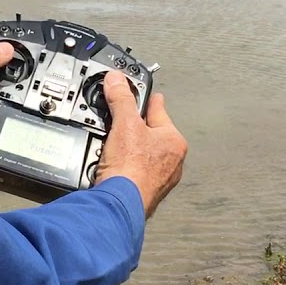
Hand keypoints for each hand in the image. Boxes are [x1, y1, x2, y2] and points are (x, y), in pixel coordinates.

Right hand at [93, 71, 186, 218]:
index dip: (149, 100)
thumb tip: (117, 80)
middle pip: (150, 134)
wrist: (120, 204)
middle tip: (121, 121)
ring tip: (112, 147)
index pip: (159, 111)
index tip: (148, 94)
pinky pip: (133, 171)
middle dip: (136, 127)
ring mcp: (158, 179)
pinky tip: (112, 166)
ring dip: (128, 149)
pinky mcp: (143, 192)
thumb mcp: (124, 123)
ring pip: (142, 154)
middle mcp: (171, 161)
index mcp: (173, 141)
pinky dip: (123, 166)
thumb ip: (121, 98)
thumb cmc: (132, 169)